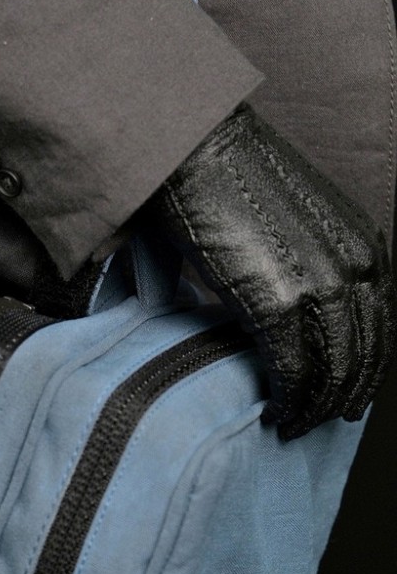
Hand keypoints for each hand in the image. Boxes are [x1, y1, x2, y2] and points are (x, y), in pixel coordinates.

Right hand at [142, 104, 393, 438]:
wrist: (196, 150)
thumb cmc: (231, 178)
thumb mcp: (298, 220)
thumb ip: (313, 263)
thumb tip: (299, 312)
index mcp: (364, 244)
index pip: (381, 326)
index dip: (367, 369)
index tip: (350, 394)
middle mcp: (353, 266)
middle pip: (362, 356)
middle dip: (344, 397)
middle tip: (322, 420)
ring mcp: (320, 286)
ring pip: (333, 371)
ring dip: (316, 407)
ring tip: (296, 423)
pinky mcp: (278, 304)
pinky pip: (294, 372)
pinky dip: (289, 401)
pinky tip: (278, 412)